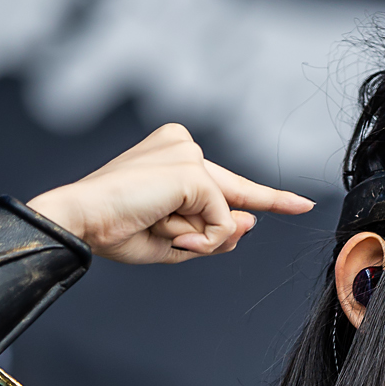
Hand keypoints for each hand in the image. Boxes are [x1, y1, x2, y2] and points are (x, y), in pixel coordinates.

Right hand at [26, 123, 313, 263]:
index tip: (302, 204)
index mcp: (174, 154)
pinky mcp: (192, 170)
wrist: (82, 222)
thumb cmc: (117, 230)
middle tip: (153, 220)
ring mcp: (189, 153)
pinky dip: (199, 236)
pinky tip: (165, 227)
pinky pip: (220, 219)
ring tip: (152, 224)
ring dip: (192, 235)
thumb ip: (217, 235)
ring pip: (223, 214)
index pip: (230, 183)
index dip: (270, 198)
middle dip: (210, 231)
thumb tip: (250, 223)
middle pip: (230, 201)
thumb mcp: (177, 241)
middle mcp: (184, 144)